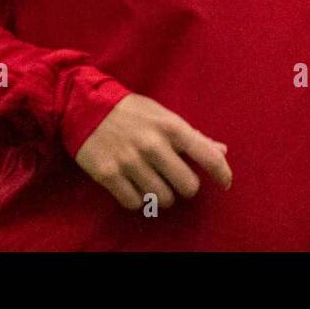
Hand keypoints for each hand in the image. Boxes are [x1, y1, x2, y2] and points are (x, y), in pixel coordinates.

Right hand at [73, 94, 231, 210]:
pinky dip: (138, 199)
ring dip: (161, 195)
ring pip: (163, 199)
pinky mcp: (109, 175)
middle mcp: (154, 145)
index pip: (208, 156)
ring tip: (154, 182)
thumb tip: (222, 151)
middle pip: (188, 186)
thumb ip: (193, 135)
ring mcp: (130, 161)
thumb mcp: (164, 115)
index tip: (225, 183)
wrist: (84, 105)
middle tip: (176, 180)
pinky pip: (135, 203)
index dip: (222, 174)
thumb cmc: (131, 111)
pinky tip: (134, 186)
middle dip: (185, 187)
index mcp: (171, 127)